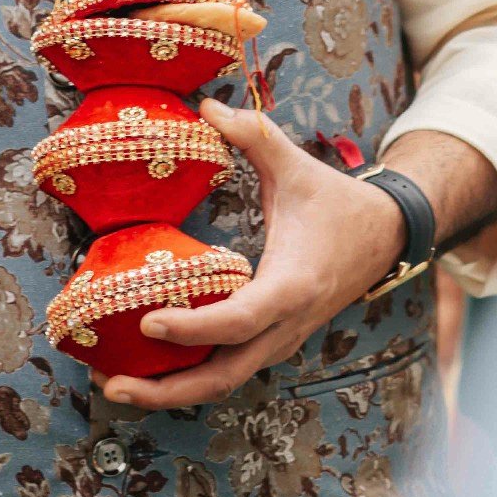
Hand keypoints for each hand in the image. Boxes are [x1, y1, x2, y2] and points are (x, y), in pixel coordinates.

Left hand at [93, 99, 405, 409]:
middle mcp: (285, 325)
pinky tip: (149, 368)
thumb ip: (251, 133)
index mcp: (291, 285)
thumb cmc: (337, 201)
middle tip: (110, 383)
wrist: (387, 235)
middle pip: (224, 376)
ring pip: (225, 382)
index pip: (237, 321)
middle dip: (166, 389)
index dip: (192, 327)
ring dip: (171, 390)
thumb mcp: (295, 164)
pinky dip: (190, 376)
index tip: (148, 322)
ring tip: (114, 384)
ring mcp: (281, 340)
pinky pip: (230, 369)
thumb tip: (204, 106)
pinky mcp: (275, 341)